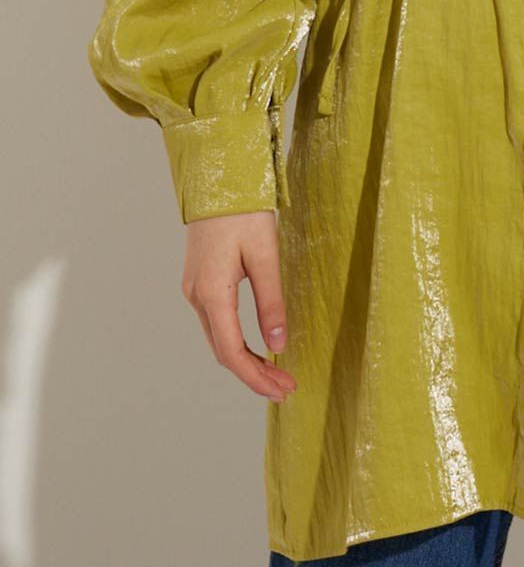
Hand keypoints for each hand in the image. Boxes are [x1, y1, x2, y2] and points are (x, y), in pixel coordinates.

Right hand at [182, 210, 297, 401]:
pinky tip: (257, 346)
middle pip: (223, 351)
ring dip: (246, 360)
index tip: (283, 389)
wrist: (218, 177)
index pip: (232, 353)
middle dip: (254, 374)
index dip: (257, 377)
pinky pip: (217, 322)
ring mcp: (195, 289)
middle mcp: (197, 296)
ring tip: (277, 372)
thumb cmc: (243, 212)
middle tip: (285, 388)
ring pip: (219, 338)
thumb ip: (271, 301)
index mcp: (212, 293)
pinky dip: (237, 341)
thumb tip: (279, 344)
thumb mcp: (265, 256)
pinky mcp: (200, 281)